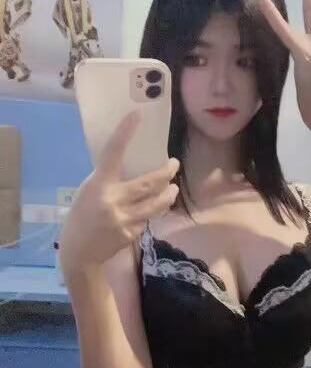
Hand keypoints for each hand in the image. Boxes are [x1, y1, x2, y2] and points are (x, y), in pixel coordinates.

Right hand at [59, 111, 178, 273]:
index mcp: (99, 185)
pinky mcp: (131, 233)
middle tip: (174, 164)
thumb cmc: (81, 215)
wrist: (79, 251)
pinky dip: (153, 212)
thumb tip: (130, 164)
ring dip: (168, 194)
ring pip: (156, 203)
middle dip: (166, 173)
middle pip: (149, 183)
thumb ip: (108, 179)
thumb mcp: (88, 191)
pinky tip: (153, 209)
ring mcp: (124, 219)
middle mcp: (113, 200)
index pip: (113, 153)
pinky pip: (148, 218)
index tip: (138, 115)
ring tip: (173, 188)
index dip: (125, 133)